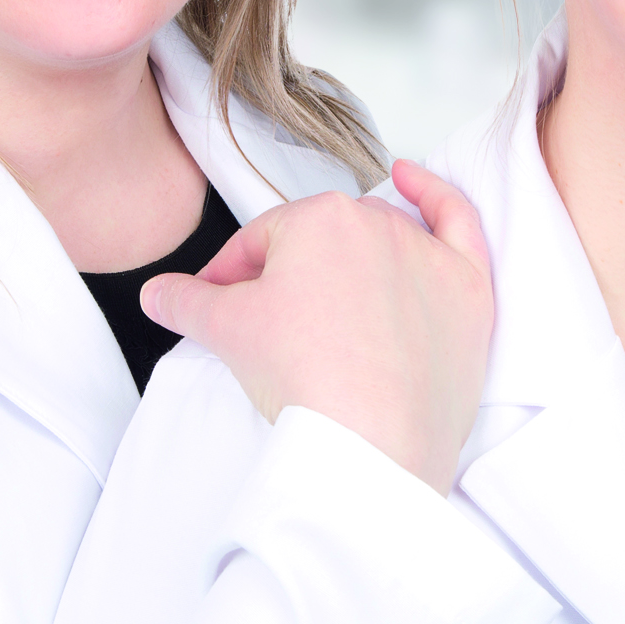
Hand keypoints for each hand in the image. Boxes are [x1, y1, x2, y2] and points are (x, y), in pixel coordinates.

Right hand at [140, 161, 491, 494]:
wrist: (374, 443)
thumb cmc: (308, 380)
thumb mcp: (226, 332)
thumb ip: (186, 302)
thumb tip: (157, 293)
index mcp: (318, 218)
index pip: (262, 241)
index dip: (232, 276)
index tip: (218, 307)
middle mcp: (377, 222)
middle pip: (320, 243)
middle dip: (290, 275)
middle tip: (270, 325)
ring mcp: (427, 255)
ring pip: (378, 240)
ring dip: (351, 258)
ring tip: (327, 304)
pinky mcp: (467, 290)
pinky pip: (457, 224)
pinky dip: (436, 197)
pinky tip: (412, 179)